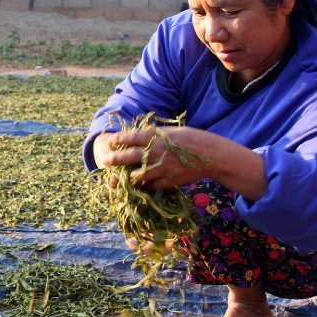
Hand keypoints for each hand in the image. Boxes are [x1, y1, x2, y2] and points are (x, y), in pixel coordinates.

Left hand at [94, 127, 210, 190]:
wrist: (210, 155)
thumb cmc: (192, 139)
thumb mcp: (172, 131)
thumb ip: (155, 134)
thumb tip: (139, 134)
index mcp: (157, 138)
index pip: (132, 138)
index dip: (119, 140)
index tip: (110, 142)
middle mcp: (157, 152)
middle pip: (130, 157)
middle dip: (115, 159)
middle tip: (106, 161)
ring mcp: (163, 168)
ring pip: (138, 175)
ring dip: (126, 177)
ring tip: (117, 178)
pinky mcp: (169, 181)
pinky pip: (152, 186)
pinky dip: (144, 185)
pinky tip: (138, 185)